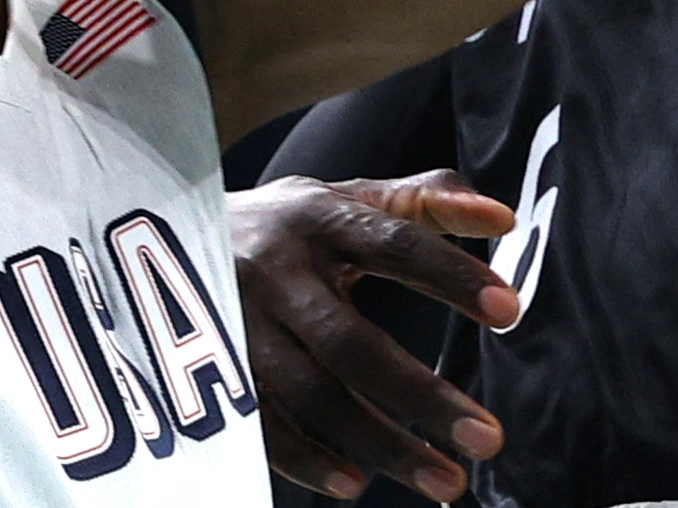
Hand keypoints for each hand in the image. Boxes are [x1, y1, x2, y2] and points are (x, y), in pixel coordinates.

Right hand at [230, 172, 519, 502]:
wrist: (167, 232)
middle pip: (350, 341)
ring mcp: (238, 323)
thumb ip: (425, 202)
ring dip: (380, 443)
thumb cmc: (293, 225)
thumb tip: (503, 216)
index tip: (510, 311)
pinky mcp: (212, 368)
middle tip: (489, 439)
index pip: (392, 242)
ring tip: (447, 481)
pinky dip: (306, 459)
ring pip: (310, 394)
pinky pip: (260, 424)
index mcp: (317, 216)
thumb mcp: (348, 198)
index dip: (449, 273)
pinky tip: (355, 483)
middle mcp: (274, 270)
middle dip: (421, 396)